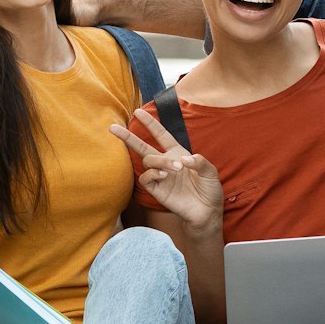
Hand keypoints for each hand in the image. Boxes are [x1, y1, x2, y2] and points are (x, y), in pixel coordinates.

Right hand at [111, 109, 223, 234]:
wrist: (206, 211)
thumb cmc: (209, 190)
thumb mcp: (211, 172)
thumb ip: (200, 162)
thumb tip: (184, 159)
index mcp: (177, 153)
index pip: (161, 135)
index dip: (151, 124)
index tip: (139, 112)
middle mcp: (166, 162)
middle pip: (142, 147)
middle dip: (128, 137)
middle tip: (113, 128)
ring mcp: (160, 176)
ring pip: (147, 161)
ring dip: (159, 161)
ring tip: (174, 169)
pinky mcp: (157, 190)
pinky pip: (146, 178)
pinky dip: (153, 173)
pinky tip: (164, 175)